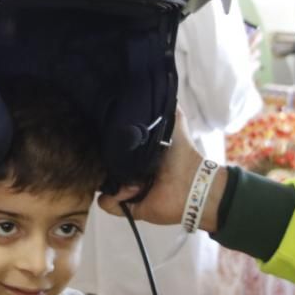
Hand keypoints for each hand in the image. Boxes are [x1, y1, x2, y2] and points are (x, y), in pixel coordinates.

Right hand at [97, 108, 222, 231]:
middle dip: (102, 163)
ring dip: (112, 181)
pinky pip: (106, 203)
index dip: (105, 144)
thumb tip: (152, 87)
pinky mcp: (128, 207)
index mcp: (135, 154)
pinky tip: (134, 189)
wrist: (193, 184)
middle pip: (101, 167)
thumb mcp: (174, 124)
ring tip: (135, 179)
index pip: (110, 148)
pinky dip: (115, 198)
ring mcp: (126, 190)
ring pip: (102, 185)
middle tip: (113, 158)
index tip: (102, 137)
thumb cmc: (182, 155)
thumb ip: (167, 108)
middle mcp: (127, 171)